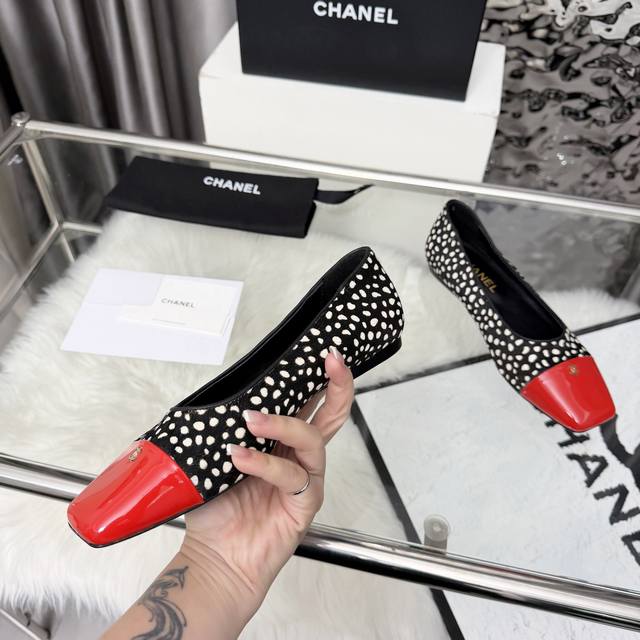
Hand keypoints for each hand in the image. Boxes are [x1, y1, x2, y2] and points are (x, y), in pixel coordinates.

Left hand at [180, 349, 353, 619]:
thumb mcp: (217, 456)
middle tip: (331, 360)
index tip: (320, 351)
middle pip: (332, 415)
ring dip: (282, 424)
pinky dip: (264, 463)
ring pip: (311, 440)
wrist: (217, 558)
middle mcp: (298, 456)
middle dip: (336, 384)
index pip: (305, 402)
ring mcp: (304, 479)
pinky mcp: (304, 503)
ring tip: (252, 420)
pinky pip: (291, 475)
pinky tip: (239, 457)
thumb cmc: (218, 509)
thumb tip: (229, 396)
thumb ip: (229, 428)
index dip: (316, 376)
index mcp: (281, 441)